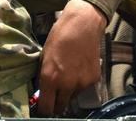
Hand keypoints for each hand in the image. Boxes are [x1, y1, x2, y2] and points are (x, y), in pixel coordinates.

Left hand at [36, 0, 106, 115]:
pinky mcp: (93, 79)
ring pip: (72, 97)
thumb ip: (43, 76)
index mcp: (50, 79)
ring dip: (68, 92)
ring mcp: (82, 83)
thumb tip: (42, 90)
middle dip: (56, 104)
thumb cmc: (59, 36)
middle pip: (61, 107)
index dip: (44, 109)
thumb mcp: (44, 56)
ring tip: (68, 74)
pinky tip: (78, 68)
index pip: (47, 108)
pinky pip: (83, 88)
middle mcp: (67, 85)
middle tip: (54, 95)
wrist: (82, 25)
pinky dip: (79, 83)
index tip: (43, 106)